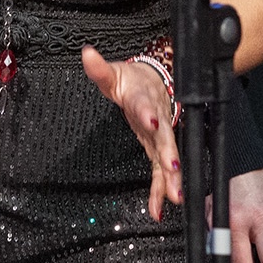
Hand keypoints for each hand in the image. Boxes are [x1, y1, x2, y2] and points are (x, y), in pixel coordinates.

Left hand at [81, 46, 180, 220]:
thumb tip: (87, 54)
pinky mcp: (158, 149)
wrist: (154, 82)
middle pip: (165, 136)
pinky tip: (159, 208)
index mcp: (144, 99)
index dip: (149, 113)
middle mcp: (157, 119)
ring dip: (172, 177)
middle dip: (170, 154)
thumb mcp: (114, 74)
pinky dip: (161, 190)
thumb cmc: (135, 82)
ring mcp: (160, 136)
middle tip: (173, 169)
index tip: (151, 121)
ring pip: (168, 157)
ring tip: (175, 195)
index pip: (146, 105)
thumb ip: (100, 69)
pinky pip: (161, 172)